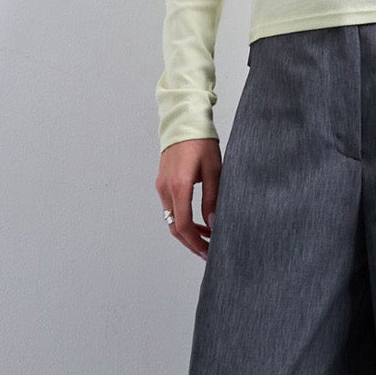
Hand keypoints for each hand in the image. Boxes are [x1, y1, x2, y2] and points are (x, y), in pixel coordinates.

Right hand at [158, 137, 221, 257]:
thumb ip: (212, 199)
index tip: (209, 252)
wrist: (183, 122)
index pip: (183, 225)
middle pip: (174, 227)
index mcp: (179, 186)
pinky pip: (171, 208)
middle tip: (208, 252)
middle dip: (191, 243)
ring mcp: (161, 186)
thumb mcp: (214, 171)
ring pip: (171, 219)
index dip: (196, 243)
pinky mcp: (163, 183)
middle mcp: (166, 188)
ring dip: (188, 232)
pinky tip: (199, 221)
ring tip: (208, 237)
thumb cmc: (201, 142)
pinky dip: (183, 218)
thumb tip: (213, 224)